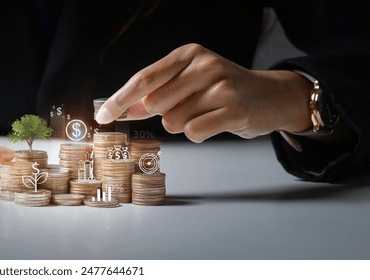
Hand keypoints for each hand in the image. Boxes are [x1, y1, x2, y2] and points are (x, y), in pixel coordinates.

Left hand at [95, 43, 312, 141]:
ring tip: (206, 113)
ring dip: (183, 124)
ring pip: (173, 121)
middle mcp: (204, 65)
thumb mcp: (188, 82)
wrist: (271, 96)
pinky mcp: (234, 109)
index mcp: (188, 54)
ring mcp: (222, 86)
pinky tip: (216, 122)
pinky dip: (198, 133)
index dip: (119, 99)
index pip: (144, 78)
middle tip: (188, 107)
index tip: (102, 116)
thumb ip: (154, 94)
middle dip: (163, 114)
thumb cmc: (223, 90)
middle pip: (155, 104)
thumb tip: (118, 109)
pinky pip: (194, 132)